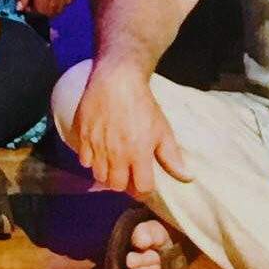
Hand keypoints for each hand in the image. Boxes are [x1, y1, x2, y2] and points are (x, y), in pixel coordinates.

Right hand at [69, 62, 190, 197]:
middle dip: (124, 183)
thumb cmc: (143, 105)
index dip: (145, 187)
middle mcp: (116, 154)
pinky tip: (100, 152)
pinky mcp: (82, 136)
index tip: (145, 180)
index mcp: (138, 154)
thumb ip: (172, 158)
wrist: (116, 81)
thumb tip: (187, 178)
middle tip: (128, 173)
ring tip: (114, 164)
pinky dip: (92, 161)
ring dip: (108, 173)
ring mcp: (96, 146)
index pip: (142, 188)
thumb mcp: (163, 130)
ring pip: (99, 175)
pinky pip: (84, 161)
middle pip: (117, 186)